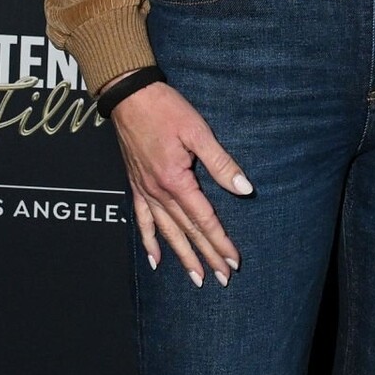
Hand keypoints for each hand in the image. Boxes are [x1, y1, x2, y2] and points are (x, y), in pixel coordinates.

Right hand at [109, 81, 251, 286]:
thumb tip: (245, 189)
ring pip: (166, 232)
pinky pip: (142, 220)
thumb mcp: (198, 132)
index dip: (221, 241)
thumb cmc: (166, 109)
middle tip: (222, 278)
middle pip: (187, 231)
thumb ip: (221, 163)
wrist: (129, 96)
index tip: (234, 261)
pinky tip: (156, 259)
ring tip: (196, 277)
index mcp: (176, 181)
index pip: (204, 219)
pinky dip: (149, 241)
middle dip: (206, 256)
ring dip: (182, 256)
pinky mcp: (136, 185)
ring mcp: (145, 191)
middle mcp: (158, 192)